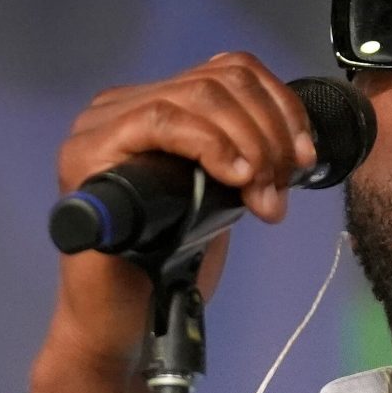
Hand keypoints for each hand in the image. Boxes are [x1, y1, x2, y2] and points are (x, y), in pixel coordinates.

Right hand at [44, 54, 319, 372]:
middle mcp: (122, 105)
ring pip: (198, 96)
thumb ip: (242, 160)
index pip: (230, 70)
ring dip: (249, 143)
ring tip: (262, 194)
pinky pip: (162, 121)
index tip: (303, 157)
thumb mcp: (218, 198)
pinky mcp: (88, 153)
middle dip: (268, 132)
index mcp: (154, 106)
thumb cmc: (164, 268)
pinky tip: (234, 176)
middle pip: (220, 79)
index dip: (280, 106)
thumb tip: (293, 143)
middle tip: (281, 185)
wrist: (123, 323)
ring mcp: (100, 126)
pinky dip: (211, 145)